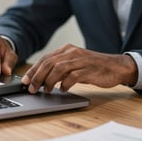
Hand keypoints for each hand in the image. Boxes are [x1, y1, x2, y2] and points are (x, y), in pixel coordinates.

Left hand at [21, 44, 136, 93]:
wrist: (116, 67)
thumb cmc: (92, 68)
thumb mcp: (74, 64)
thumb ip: (59, 68)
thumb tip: (40, 79)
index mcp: (66, 49)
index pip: (44, 59)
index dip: (33, 70)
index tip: (25, 81)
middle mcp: (72, 52)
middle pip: (49, 63)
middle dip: (37, 76)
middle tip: (31, 88)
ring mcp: (81, 60)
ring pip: (58, 68)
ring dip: (49, 81)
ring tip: (45, 90)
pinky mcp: (89, 69)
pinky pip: (73, 76)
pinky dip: (65, 83)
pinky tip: (63, 89)